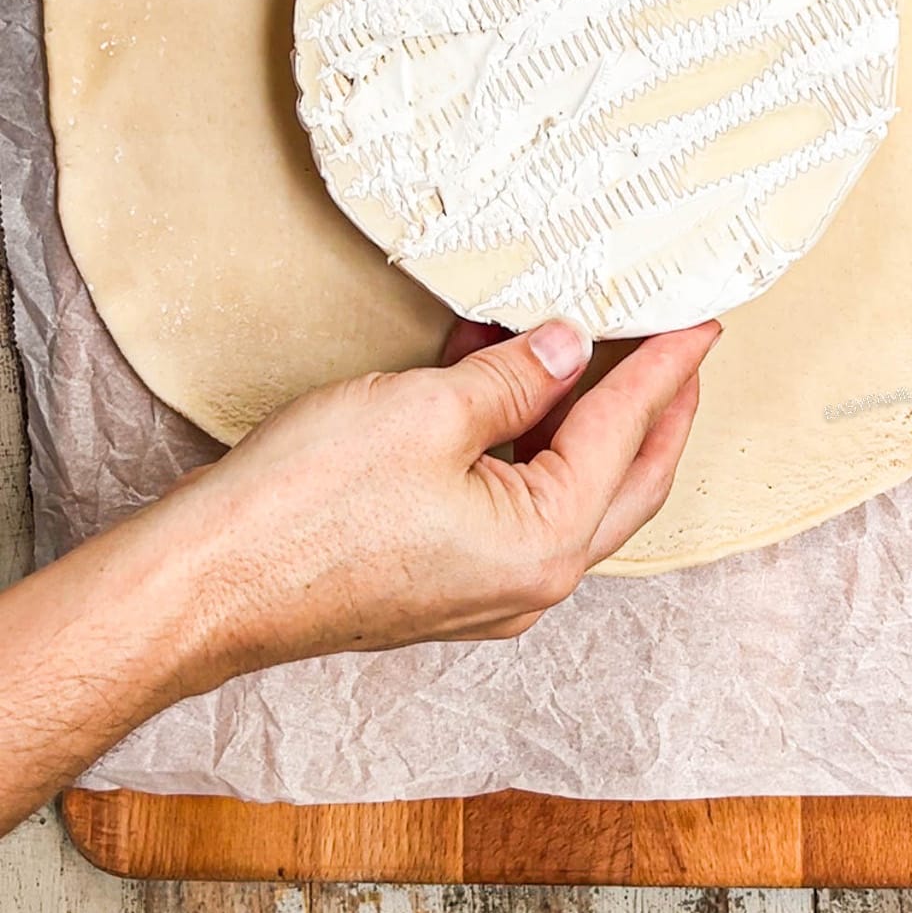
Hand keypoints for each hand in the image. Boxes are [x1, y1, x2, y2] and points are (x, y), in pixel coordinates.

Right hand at [177, 316, 718, 666]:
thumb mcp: (428, 413)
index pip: (629, 433)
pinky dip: (513, 436)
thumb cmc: (307, 507)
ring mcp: (483, 588)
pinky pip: (506, 497)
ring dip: (571, 412)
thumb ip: (515, 377)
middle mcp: (528, 582)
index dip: (667, 367)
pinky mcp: (440, 577)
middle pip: (622, 478)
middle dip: (655, 407)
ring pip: (562, 486)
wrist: (209, 581)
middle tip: (678, 346)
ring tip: (572, 337)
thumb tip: (567, 347)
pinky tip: (489, 372)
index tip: (701, 323)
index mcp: (544, 545)